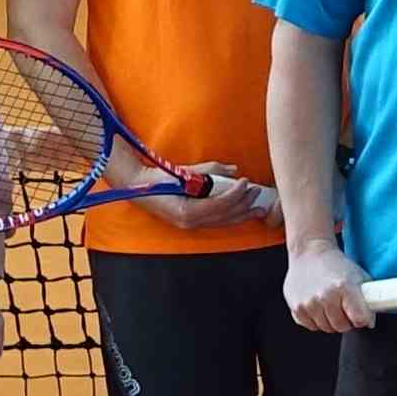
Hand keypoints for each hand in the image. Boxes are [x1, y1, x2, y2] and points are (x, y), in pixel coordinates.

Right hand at [136, 160, 275, 230]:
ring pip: (223, 222)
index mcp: (187, 211)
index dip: (236, 193)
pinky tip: (242, 212)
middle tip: (257, 191)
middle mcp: (190, 222)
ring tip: (258, 208)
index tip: (246, 181)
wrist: (138, 187)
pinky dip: (231, 216)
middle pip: (225, 216)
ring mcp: (190, 225)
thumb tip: (234, 171)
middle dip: (244, 204)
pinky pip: (217, 222)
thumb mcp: (185, 171)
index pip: (220, 205)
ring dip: (242, 214)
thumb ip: (211, 170)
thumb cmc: (158, 178)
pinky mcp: (192, 223)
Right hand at [286, 240, 372, 332]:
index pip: (359, 319)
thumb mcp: (359, 276)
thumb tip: (369, 322)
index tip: (362, 315)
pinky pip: (311, 326)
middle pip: (342, 327)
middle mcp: (325, 296)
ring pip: (327, 328)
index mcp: (344, 287)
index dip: (363, 319)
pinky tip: (318, 305)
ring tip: (331, 304)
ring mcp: (309, 303)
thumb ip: (368, 298)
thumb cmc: (336, 265)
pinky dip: (316, 320)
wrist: (310, 253)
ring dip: (331, 321)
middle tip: (344, 307)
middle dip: (347, 320)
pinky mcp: (296, 308)